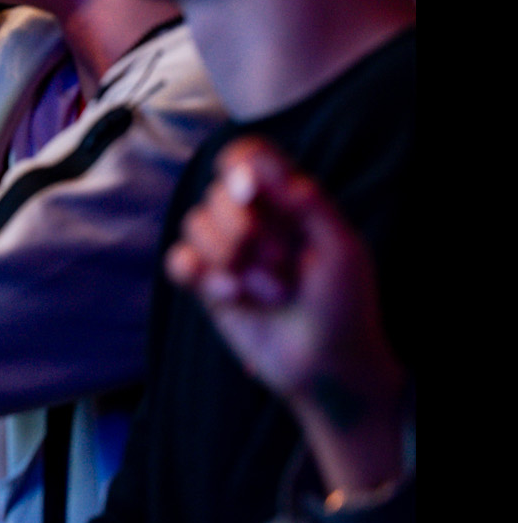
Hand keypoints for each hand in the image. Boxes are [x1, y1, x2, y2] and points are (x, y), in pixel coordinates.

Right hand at [164, 137, 405, 492]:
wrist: (326, 365)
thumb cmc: (346, 306)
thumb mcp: (343, 250)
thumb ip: (309, 203)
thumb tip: (267, 169)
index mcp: (289, 202)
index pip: (249, 156)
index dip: (239, 165)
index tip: (250, 191)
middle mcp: (255, 220)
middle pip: (215, 193)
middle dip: (242, 228)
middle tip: (280, 262)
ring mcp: (227, 253)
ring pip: (193, 224)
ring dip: (230, 260)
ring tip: (268, 292)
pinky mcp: (206, 285)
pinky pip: (177, 261)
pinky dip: (197, 274)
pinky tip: (228, 294)